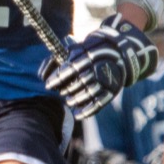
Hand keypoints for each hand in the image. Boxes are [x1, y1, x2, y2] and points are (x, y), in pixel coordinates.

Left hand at [42, 14, 158, 117]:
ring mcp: (107, 79)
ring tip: (68, 101)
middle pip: (81, 81)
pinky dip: (88, 111)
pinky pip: (100, 103)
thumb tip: (43, 73)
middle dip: (68, 89)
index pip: (73, 67)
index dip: (59, 77)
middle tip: (59, 92)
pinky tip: (77, 115)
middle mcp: (100, 67)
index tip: (48, 85)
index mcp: (90, 55)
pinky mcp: (112, 90)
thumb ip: (62, 57)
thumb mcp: (79, 48)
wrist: (120, 53)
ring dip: (77, 100)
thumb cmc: (92, 51)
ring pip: (90, 92)